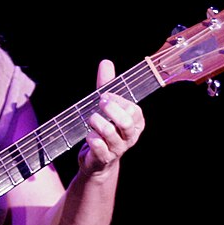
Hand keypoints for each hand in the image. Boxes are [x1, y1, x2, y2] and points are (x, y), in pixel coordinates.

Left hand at [77, 59, 145, 176]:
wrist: (97, 162)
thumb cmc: (104, 129)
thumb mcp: (107, 107)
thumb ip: (106, 85)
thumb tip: (106, 62)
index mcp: (136, 123)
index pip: (134, 109)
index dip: (118, 101)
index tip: (105, 95)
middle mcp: (130, 137)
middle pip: (126, 122)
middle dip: (110, 109)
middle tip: (99, 104)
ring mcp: (118, 149)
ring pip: (109, 133)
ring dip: (96, 122)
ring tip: (91, 120)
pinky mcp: (104, 159)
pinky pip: (99, 147)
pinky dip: (91, 138)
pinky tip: (88, 135)